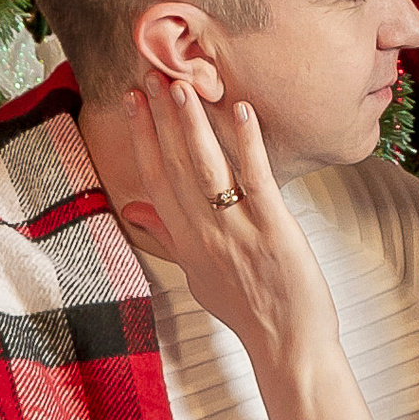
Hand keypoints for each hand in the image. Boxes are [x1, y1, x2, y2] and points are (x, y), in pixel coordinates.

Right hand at [118, 78, 335, 369]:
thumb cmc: (246, 310)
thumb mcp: (197, 276)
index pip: (155, 178)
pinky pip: (255, 180)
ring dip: (191, 124)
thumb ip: (168, 238)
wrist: (286, 346)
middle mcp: (205, 234)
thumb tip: (136, 209)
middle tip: (150, 73)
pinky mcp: (273, 229)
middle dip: (160, 117)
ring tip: (182, 84)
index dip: (142, 137)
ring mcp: (237, 231)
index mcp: (186, 242)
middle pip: (173, 166)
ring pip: (206, 168)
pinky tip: (241, 111)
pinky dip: (247, 144)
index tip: (131, 99)